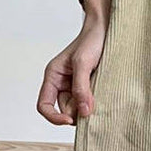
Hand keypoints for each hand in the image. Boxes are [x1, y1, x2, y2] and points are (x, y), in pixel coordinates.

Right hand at [37, 0, 118, 125]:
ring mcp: (74, 87)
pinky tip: (101, 95)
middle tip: (92, 101)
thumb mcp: (83, 64)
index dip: (54, 117)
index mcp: (53, 77)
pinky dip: (94, 104)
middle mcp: (61, 84)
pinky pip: (87, 104)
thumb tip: (83, 113)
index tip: (70, 120)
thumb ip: (81, 88)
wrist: (106, 30)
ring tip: (98, 92)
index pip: (44, 106)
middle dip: (77, 111)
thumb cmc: (91, 41)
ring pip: (77, 109)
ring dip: (87, 107)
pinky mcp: (88, 88)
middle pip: (64, 111)